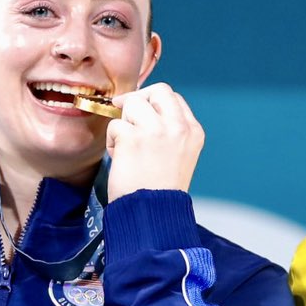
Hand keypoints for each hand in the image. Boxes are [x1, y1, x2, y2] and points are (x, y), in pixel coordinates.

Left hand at [104, 83, 203, 198]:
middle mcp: (178, 127)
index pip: (174, 98)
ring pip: (133, 103)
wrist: (153, 214)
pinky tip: (120, 158)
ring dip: (124, 122)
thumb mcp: (179, 155)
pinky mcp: (133, 137)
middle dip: (139, 100)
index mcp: (193, 131)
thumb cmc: (160, 190)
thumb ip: (169, 130)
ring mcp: (156, 130)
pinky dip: (112, 141)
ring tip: (126, 146)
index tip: (142, 116)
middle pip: (157, 90)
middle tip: (126, 114)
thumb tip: (141, 106)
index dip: (154, 103)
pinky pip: (115, 125)